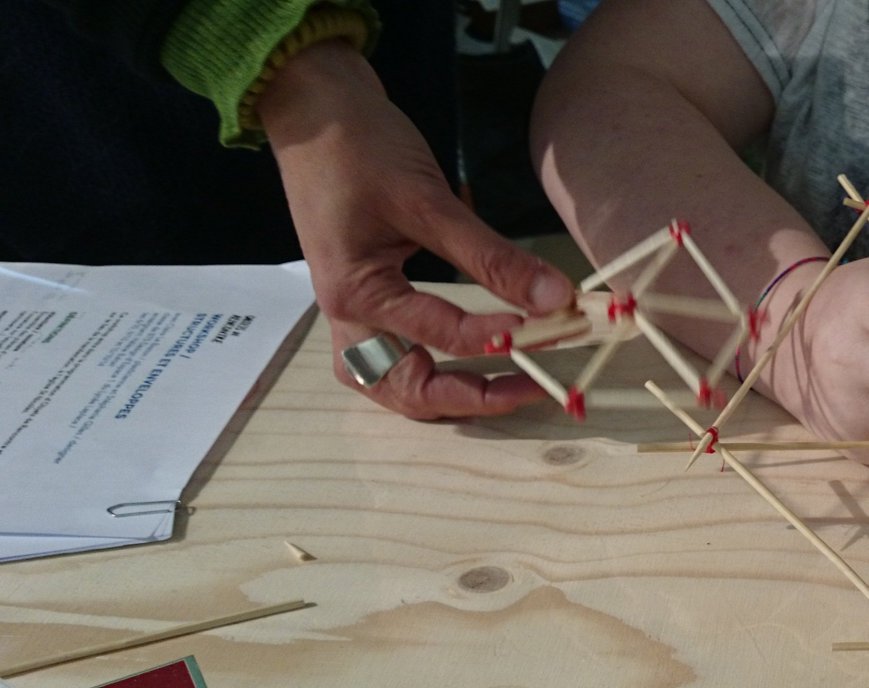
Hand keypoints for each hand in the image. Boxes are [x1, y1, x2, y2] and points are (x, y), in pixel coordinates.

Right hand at [259, 41, 573, 418]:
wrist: (312, 108)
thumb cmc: (358, 146)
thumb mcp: (429, 200)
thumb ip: (491, 257)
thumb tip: (556, 297)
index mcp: (356, 293)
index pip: (440, 335)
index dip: (502, 337)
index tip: (554, 329)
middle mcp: (347, 316)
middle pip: (407, 389)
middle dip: (471, 398)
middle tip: (534, 388)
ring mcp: (351, 312)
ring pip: (395, 384)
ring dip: (446, 397)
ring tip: (505, 389)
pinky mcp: (365, 299)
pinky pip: (394, 358)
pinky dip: (431, 370)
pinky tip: (469, 366)